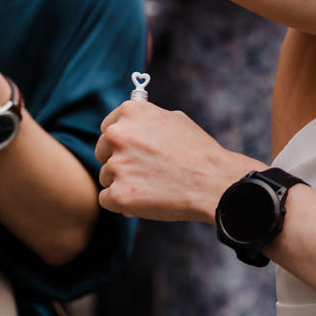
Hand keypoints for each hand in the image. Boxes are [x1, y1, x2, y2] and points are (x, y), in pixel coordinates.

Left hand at [96, 100, 264, 220]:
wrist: (214, 182)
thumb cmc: (198, 151)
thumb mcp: (174, 119)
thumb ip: (145, 119)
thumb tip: (128, 122)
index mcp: (130, 112)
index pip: (107, 128)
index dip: (122, 142)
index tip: (136, 150)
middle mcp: (118, 134)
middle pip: (102, 152)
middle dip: (119, 161)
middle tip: (147, 169)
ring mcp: (116, 165)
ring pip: (106, 177)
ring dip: (124, 182)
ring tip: (155, 184)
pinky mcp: (118, 194)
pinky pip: (108, 199)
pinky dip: (124, 203)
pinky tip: (148, 198)